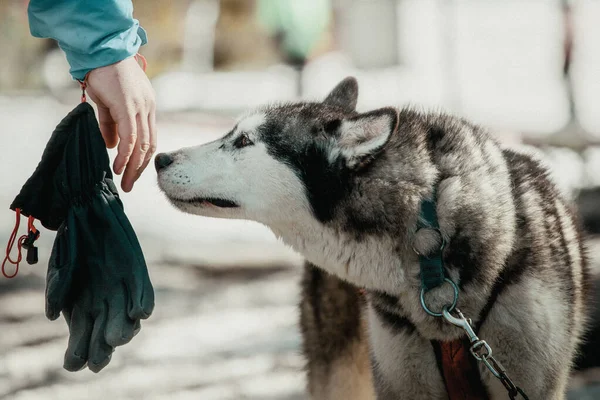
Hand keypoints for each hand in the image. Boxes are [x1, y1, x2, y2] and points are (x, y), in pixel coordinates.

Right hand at [86, 56, 156, 191]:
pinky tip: (118, 166)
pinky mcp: (129, 107)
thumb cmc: (103, 73)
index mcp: (147, 107)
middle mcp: (148, 109)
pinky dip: (125, 154)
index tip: (133, 172)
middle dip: (140, 168)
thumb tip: (111, 146)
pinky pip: (130, 137)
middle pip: (150, 146)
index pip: (150, 139)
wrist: (100, 51)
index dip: (142, 158)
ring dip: (133, 166)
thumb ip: (111, 125)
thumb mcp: (108, 103)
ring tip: (125, 182)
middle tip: (129, 185)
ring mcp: (141, 108)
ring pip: (142, 145)